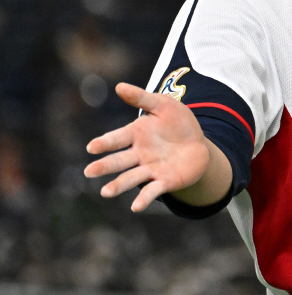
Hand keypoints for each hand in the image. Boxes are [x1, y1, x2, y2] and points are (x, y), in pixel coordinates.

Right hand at [84, 83, 222, 211]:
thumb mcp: (164, 105)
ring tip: (106, 192)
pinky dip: (143, 199)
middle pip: (119, 161)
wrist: (199, 143)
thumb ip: (142, 97)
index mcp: (135, 134)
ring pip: (131, 178)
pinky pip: (152, 190)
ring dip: (118, 185)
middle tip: (90, 172)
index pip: (116, 139)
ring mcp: (150, 169)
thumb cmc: (178, 122)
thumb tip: (118, 86)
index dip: (104, 143)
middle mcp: (139, 154)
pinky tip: (135, 207)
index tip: (92, 147)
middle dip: (105, 166)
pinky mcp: (164, 181)